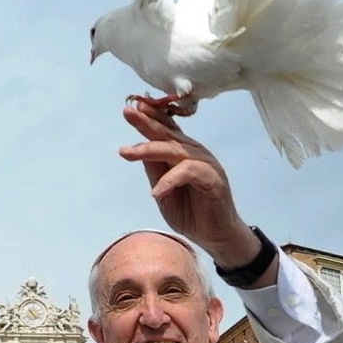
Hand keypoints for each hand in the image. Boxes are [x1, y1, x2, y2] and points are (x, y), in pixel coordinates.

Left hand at [120, 101, 263, 268]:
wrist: (215, 236)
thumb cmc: (191, 212)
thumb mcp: (163, 190)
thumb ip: (154, 170)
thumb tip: (138, 149)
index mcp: (183, 153)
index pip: (167, 130)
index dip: (151, 116)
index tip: (133, 106)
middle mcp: (195, 153)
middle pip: (168, 134)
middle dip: (146, 122)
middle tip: (128, 112)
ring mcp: (206, 165)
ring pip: (175, 150)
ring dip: (149, 149)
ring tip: (127, 152)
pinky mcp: (213, 180)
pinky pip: (189, 172)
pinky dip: (170, 180)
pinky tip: (156, 191)